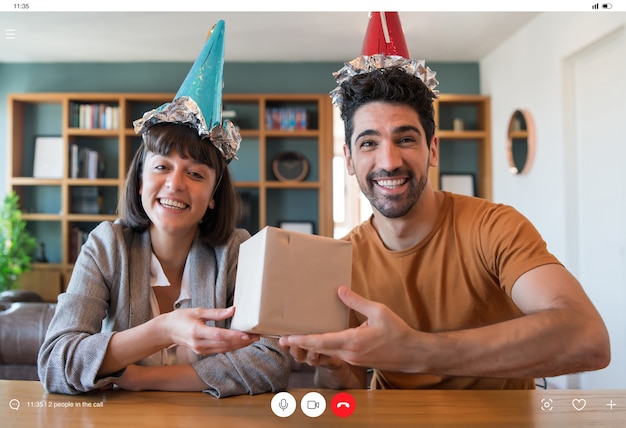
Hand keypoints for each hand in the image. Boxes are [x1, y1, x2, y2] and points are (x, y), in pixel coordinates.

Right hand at [161, 307, 259, 354]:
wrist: (166, 331)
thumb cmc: (181, 318)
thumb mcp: (198, 311)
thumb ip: (216, 313)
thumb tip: (233, 310)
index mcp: (197, 331)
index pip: (219, 335)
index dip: (234, 336)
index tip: (247, 335)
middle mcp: (199, 343)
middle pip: (224, 344)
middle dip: (242, 341)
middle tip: (256, 336)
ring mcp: (200, 350)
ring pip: (224, 349)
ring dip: (239, 345)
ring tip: (252, 340)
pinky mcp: (202, 352)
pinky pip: (219, 350)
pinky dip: (231, 347)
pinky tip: (240, 343)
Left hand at [279, 286, 418, 372]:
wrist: (411, 354)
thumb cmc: (397, 332)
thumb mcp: (378, 311)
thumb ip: (356, 301)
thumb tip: (339, 290)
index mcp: (352, 341)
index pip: (320, 341)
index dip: (301, 340)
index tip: (286, 338)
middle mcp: (348, 353)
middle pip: (317, 350)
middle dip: (299, 345)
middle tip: (282, 340)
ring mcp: (352, 359)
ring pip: (325, 354)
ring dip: (309, 348)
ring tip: (295, 341)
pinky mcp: (356, 361)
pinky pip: (334, 355)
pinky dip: (323, 349)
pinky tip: (318, 343)